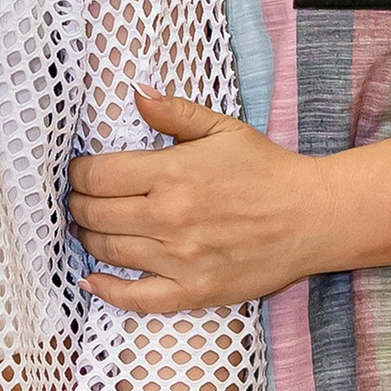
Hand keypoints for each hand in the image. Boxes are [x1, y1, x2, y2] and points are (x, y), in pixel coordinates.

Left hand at [71, 91, 322, 311]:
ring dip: (88, 238)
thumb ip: (174, 112)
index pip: (96, 176)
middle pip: (94, 213)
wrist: (312, 218)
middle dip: (79, 204)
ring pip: (107, 251)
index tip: (81, 173)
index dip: (78, 173)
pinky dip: (106, 290)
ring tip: (90, 227)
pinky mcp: (192, 291)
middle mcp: (169, 217)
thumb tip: (135, 92)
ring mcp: (179, 259)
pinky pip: (134, 298)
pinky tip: (91, 279)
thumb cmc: (267, 171)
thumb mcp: (223, 129)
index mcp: (172, 173)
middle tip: (81, 200)